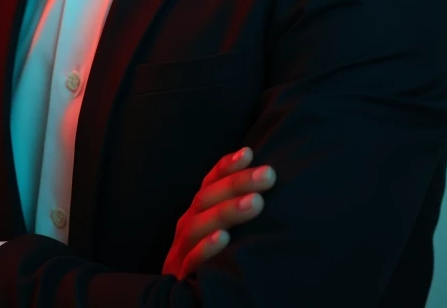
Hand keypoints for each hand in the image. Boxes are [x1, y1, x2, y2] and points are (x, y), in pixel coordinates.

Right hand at [162, 146, 275, 279]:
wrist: (178, 298)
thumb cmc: (209, 260)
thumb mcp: (219, 230)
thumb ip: (235, 210)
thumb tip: (267, 187)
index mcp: (197, 211)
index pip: (210, 182)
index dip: (227, 166)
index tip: (250, 153)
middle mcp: (187, 224)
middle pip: (208, 197)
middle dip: (238, 183)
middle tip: (268, 175)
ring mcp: (181, 249)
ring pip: (199, 224)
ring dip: (227, 210)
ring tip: (255, 203)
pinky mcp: (181, 275)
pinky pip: (192, 260)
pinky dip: (206, 248)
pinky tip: (224, 239)